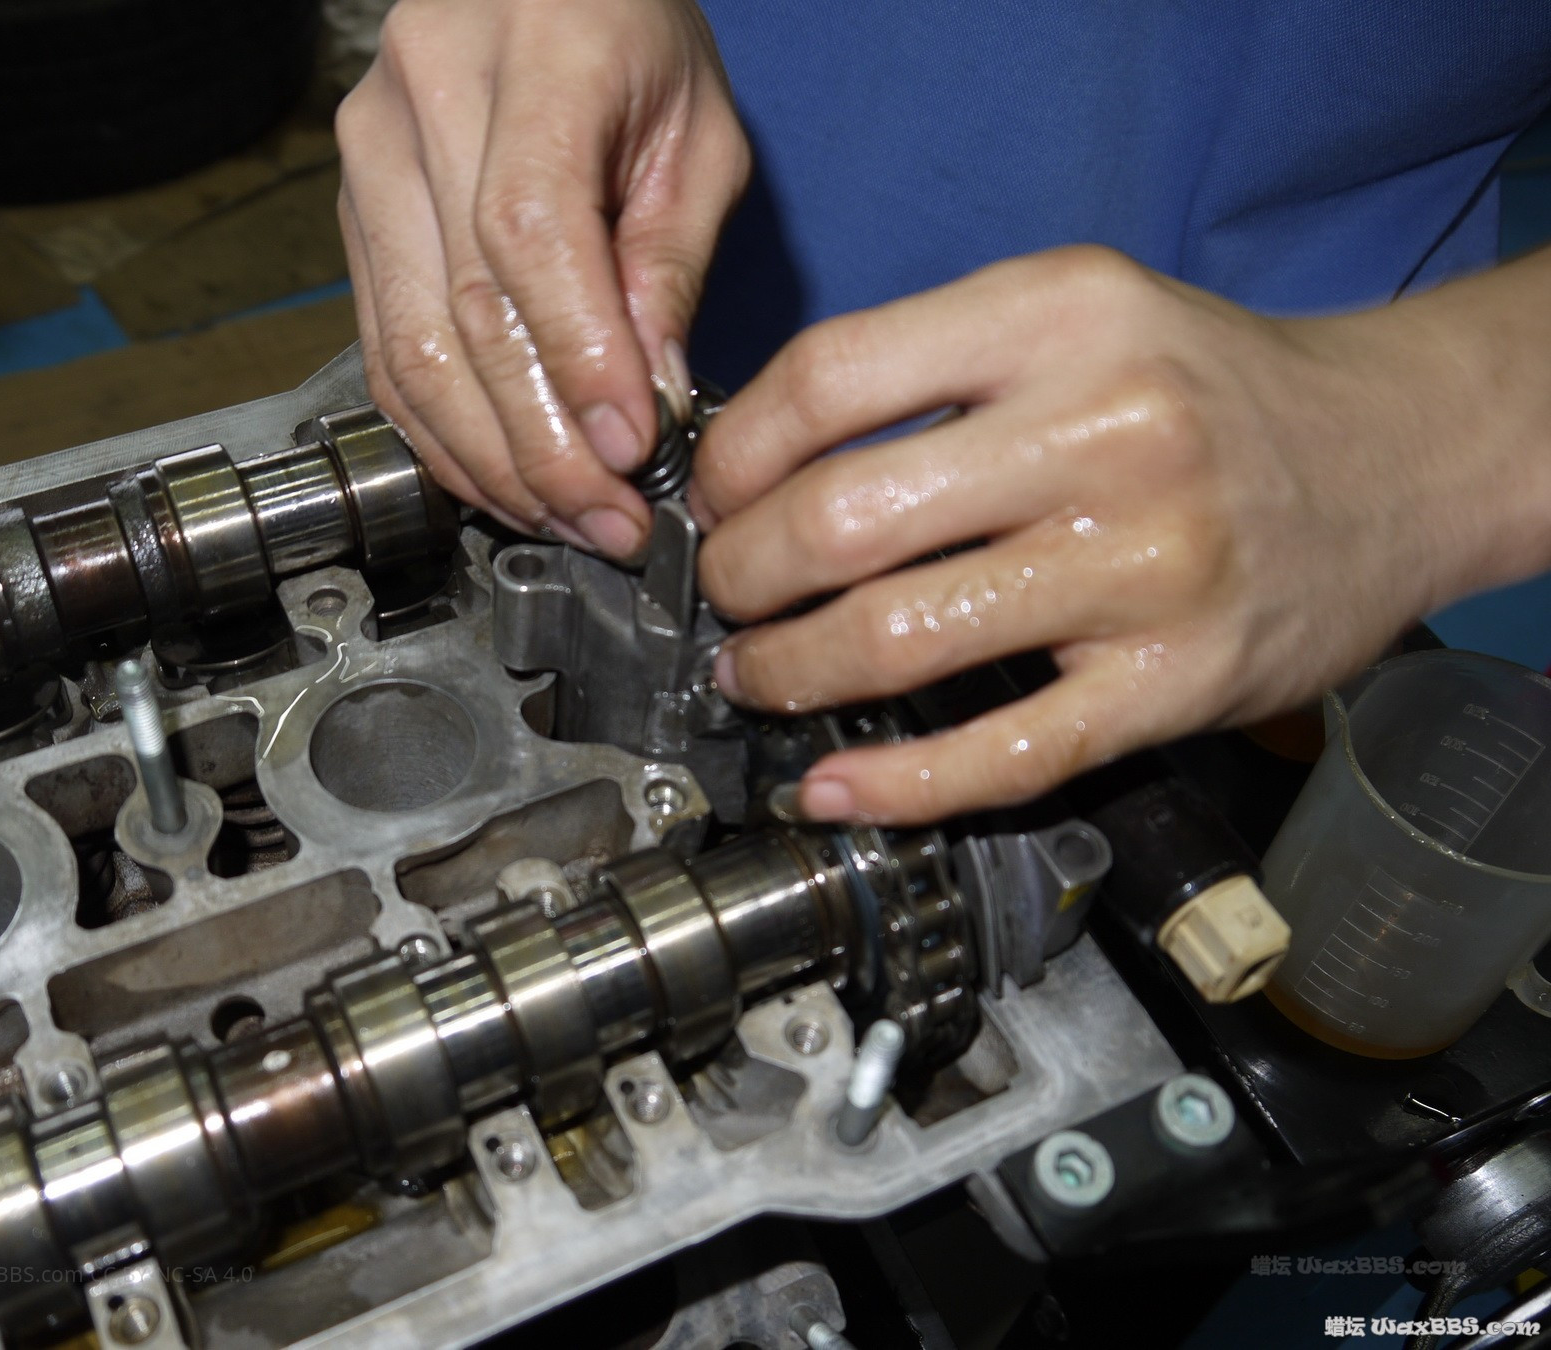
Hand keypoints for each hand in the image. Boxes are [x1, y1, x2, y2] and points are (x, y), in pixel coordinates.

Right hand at [335, 0, 748, 556]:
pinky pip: (384, 351)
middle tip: (609, 519)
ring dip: (489, 461)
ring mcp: (369, 158)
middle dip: (543, 446)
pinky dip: (441, 436)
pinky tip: (498, 482)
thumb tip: (654, 400)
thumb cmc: (630, 37)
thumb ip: (672, 261)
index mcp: (534, 54)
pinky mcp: (353, 215)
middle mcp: (425, 99)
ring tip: (563, 519)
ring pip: (411, 349)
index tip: (628, 447)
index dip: (576, 357)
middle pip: (464, 312)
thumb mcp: (696, 131)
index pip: (530, 232)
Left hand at [693, 245, 1550, 824]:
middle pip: (841, 519)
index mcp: (1057, 317)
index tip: (712, 497)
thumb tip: (761, 461)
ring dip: (788, 673)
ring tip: (757, 674)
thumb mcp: (1075, 314)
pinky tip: (830, 787)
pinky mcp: (1170, 682)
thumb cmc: (1203, 390)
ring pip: (899, 641)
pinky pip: (998, 752)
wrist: (1390, 458)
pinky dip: (892, 785)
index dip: (732, 454)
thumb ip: (933, 366)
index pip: (828, 380)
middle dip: (741, 576)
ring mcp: (1142, 566)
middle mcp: (1104, 432)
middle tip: (726, 597)